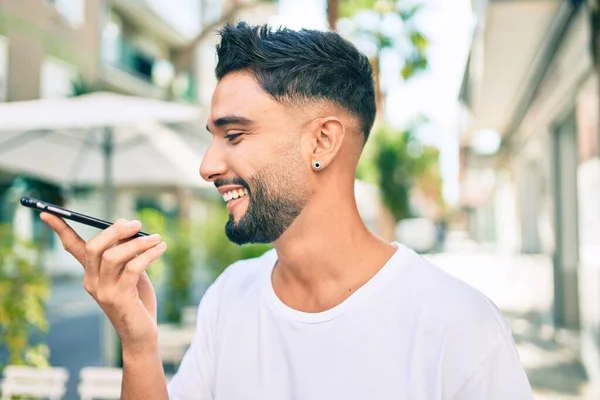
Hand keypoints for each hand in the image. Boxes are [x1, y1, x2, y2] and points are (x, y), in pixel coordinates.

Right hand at [41, 213, 166, 350]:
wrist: (141, 334)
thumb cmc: (137, 300)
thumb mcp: (131, 271)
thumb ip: (126, 251)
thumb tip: (127, 226)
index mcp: (90, 273)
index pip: (71, 247)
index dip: (60, 229)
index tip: (47, 212)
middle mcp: (92, 281)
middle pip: (94, 247)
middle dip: (115, 230)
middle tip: (137, 223)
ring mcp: (104, 290)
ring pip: (113, 256)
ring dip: (138, 243)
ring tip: (157, 238)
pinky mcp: (120, 297)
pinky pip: (133, 267)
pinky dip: (149, 254)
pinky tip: (161, 248)